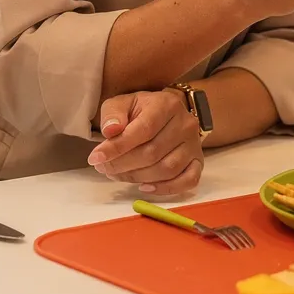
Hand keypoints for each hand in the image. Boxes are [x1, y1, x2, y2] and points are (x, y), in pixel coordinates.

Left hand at [88, 91, 204, 193]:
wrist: (167, 115)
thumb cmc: (141, 111)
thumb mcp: (122, 104)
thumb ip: (113, 114)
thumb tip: (110, 131)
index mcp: (167, 104)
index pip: (143, 129)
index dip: (118, 147)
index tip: (96, 158)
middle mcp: (186, 124)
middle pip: (153, 152)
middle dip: (123, 164)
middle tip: (103, 167)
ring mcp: (194, 145)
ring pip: (167, 169)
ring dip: (137, 177)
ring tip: (117, 174)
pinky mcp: (198, 162)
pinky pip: (187, 181)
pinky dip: (165, 189)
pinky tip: (144, 187)